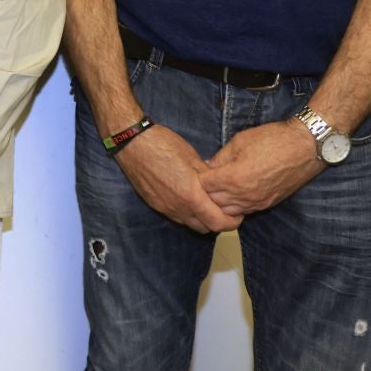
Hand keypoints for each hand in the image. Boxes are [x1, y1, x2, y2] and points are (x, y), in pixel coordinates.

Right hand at [113, 124, 236, 232]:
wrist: (131, 142)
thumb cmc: (163, 144)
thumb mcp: (192, 157)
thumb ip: (209, 177)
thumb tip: (222, 186)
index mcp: (191, 195)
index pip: (218, 223)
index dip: (233, 222)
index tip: (239, 212)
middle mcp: (177, 207)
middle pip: (206, 228)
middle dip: (219, 222)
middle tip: (225, 209)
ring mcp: (164, 207)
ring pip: (190, 224)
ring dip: (202, 219)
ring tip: (207, 203)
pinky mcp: (154, 204)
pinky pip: (176, 216)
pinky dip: (187, 213)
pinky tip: (187, 197)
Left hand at [202, 120, 324, 216]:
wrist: (305, 148)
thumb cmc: (273, 140)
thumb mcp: (240, 142)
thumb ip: (221, 157)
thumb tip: (207, 166)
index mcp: (234, 178)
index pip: (204, 186)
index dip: (198, 177)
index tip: (197, 169)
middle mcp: (245, 195)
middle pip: (213, 201)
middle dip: (205, 191)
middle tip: (204, 179)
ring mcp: (257, 202)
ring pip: (228, 211)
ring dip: (219, 201)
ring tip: (217, 187)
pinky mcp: (268, 204)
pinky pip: (244, 211)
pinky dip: (234, 206)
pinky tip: (232, 194)